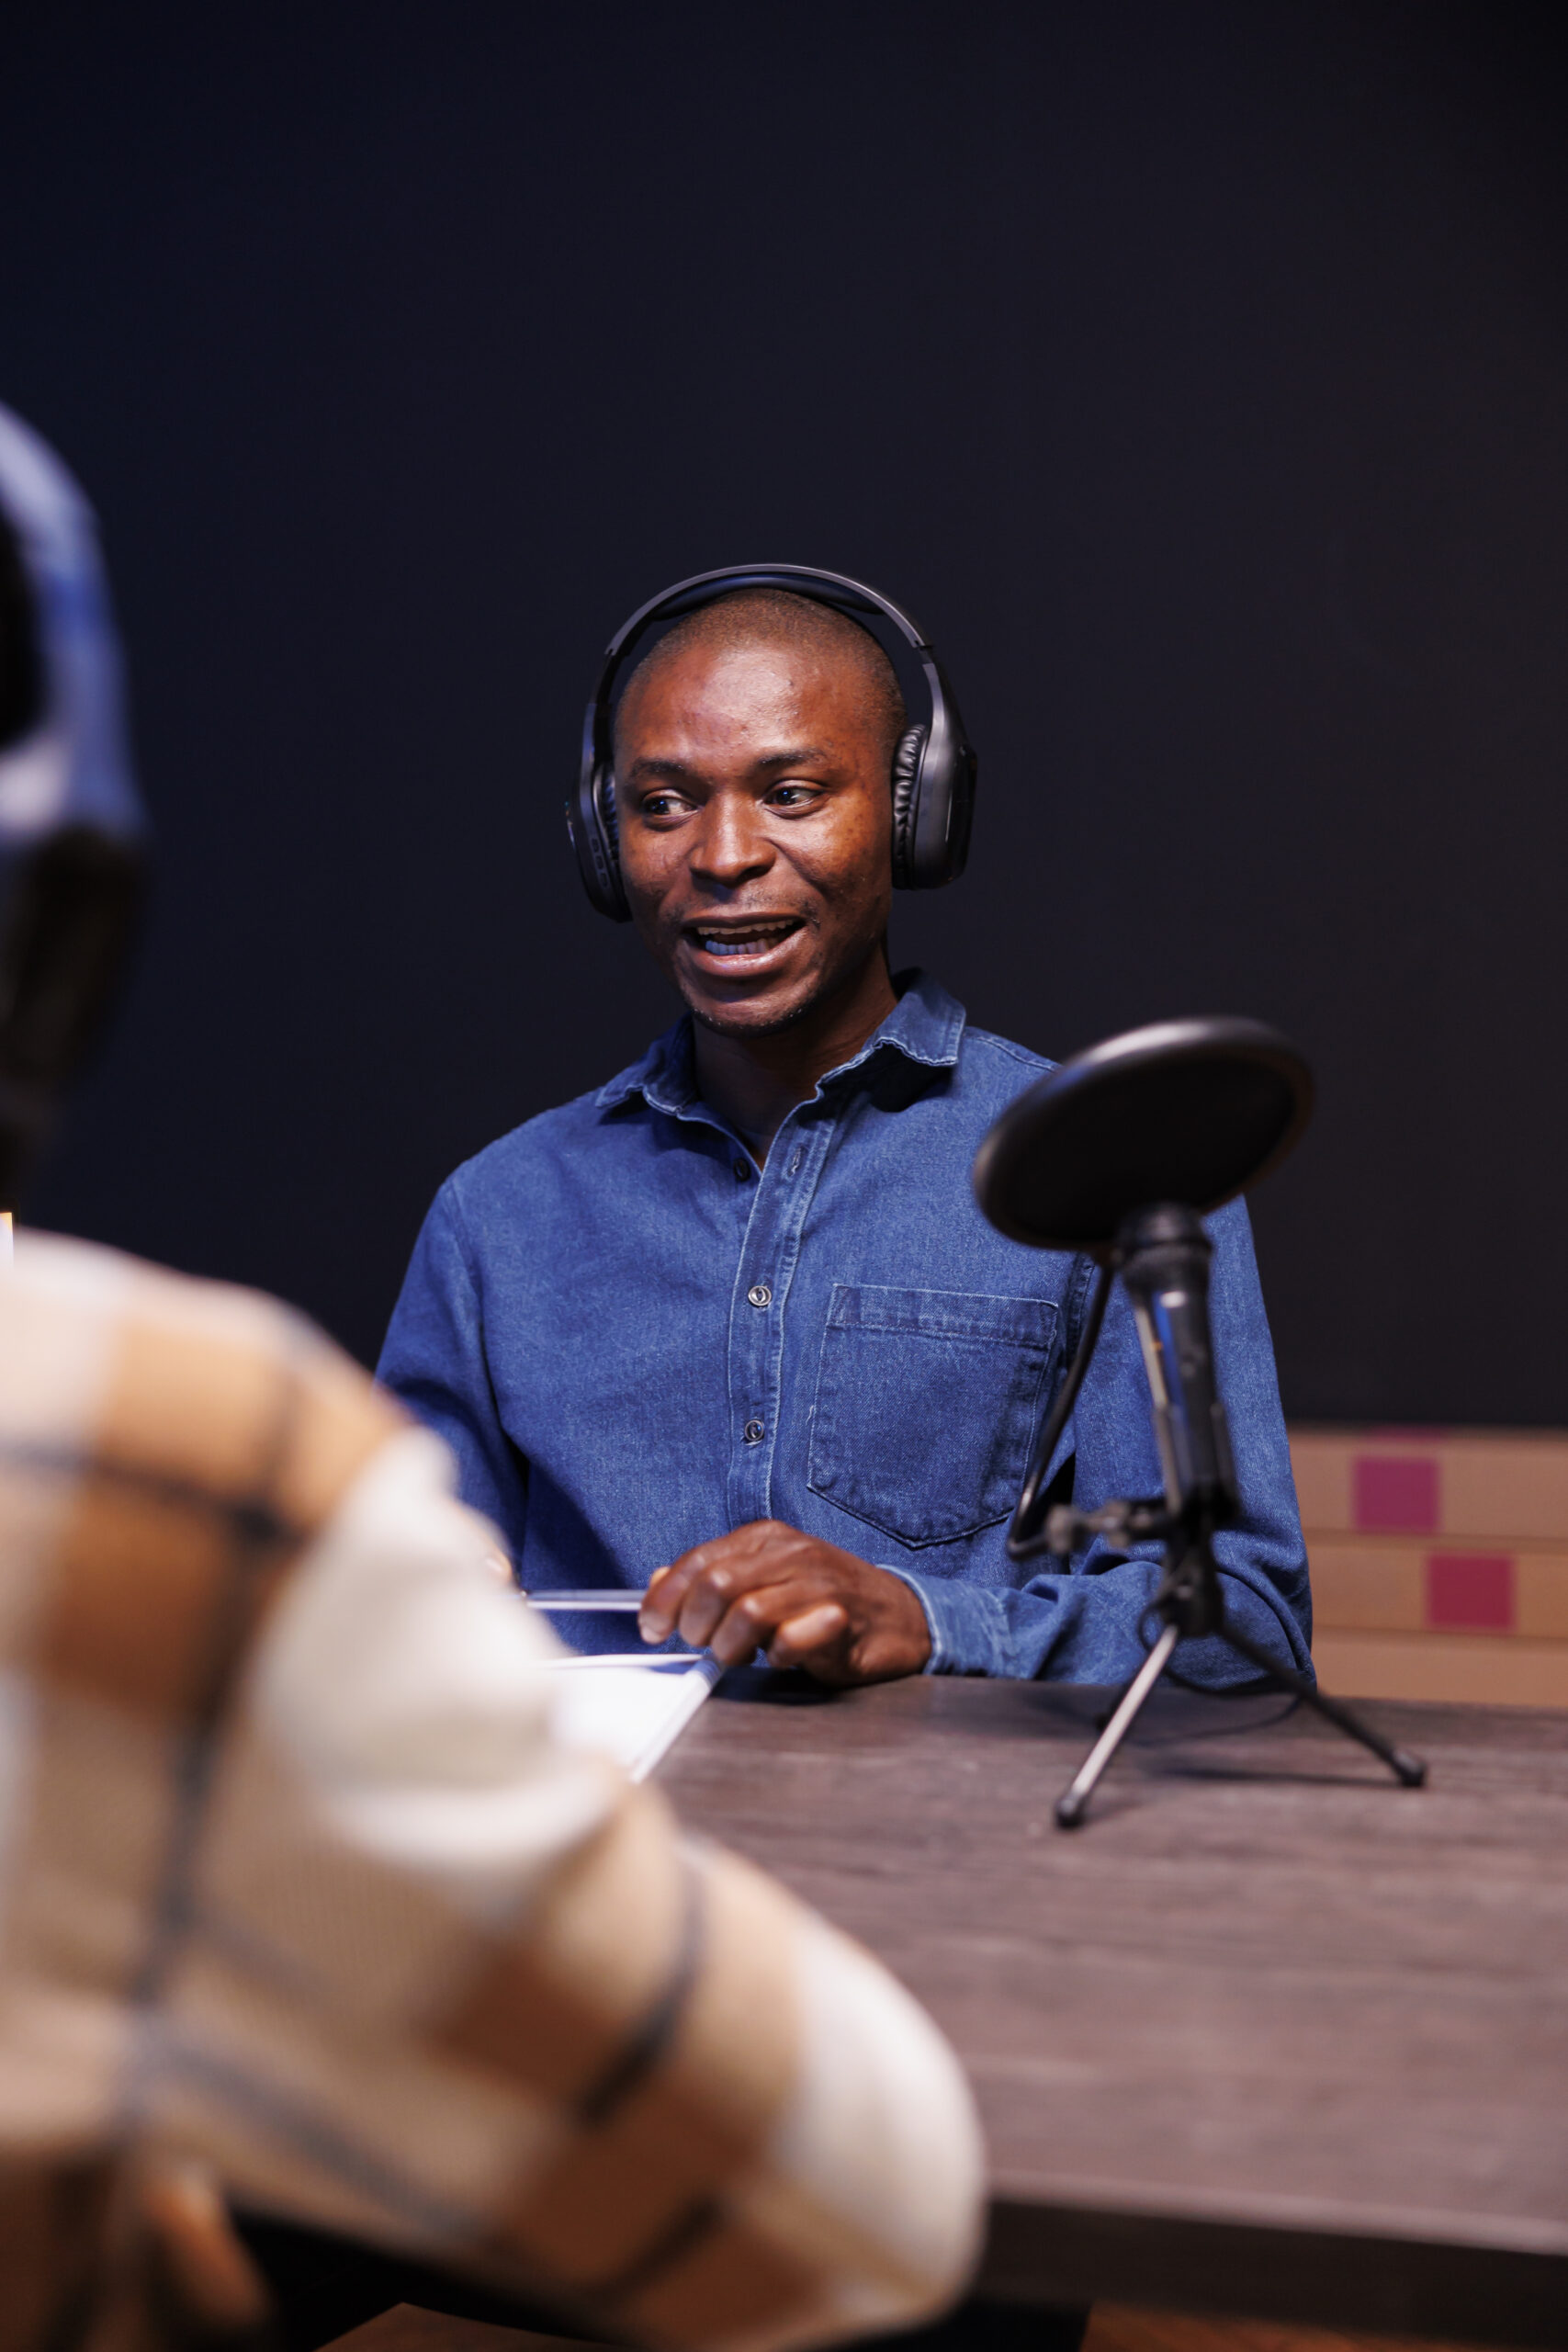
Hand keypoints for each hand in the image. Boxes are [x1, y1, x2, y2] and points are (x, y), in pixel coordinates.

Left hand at [638, 1521, 930, 1684]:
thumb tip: (656, 1584)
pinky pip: (790, 1640)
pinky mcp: (841, 1619)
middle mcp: (791, 1553)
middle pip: (716, 1584)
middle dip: (696, 1625)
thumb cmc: (824, 1601)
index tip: (652, 1628)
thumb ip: (713, 1579)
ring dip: (730, 1646)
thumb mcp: (764, 1581)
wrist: (900, 1617)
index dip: (665, 1598)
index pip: (697, 1560)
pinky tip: (783, 1657)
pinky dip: (776, 1657)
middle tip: (702, 1646)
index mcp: (766, 1538)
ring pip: (747, 1612)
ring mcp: (819, 1583)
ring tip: (738, 1656)